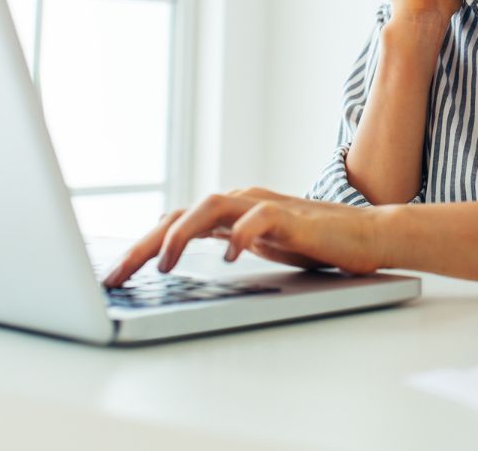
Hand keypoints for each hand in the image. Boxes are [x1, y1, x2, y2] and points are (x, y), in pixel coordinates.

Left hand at [101, 188, 387, 286]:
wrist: (366, 235)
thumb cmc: (314, 242)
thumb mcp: (257, 245)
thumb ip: (223, 240)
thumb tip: (176, 252)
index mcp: (228, 210)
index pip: (172, 221)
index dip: (138, 246)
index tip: (112, 277)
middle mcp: (240, 201)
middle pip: (179, 213)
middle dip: (143, 244)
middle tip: (116, 276)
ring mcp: (264, 205)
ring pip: (210, 207)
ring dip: (182, 234)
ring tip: (163, 264)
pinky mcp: (291, 216)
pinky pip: (259, 219)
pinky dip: (241, 236)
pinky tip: (230, 257)